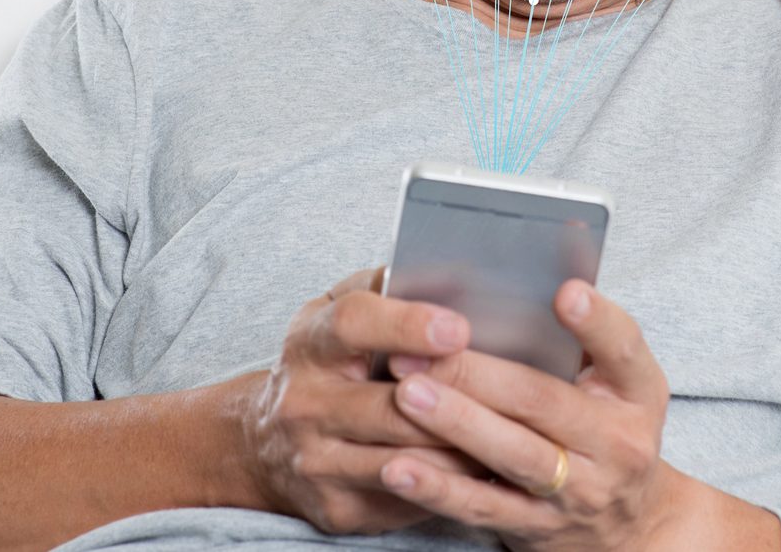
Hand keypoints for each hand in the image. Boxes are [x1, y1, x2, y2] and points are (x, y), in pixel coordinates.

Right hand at [241, 266, 485, 534]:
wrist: (268, 443)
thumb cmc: (325, 365)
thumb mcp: (338, 312)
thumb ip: (387, 288)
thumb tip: (454, 272)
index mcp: (310, 344)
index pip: (352, 325)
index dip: (406, 325)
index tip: (458, 328)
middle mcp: (304, 405)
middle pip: (390, 407)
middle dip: (454, 401)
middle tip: (510, 395)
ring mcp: (317, 462)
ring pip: (408, 459)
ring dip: (463, 448)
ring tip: (512, 432)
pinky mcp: (338, 508)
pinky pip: (410, 498)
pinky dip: (451, 484)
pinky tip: (483, 468)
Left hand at [371, 279, 695, 550]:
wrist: (627, 525)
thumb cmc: (607, 426)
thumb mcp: (618, 381)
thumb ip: (585, 334)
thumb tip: (545, 258)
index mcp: (636, 393)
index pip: (625, 351)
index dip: (597, 323)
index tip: (564, 291)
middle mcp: (616, 444)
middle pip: (543, 402)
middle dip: (477, 374)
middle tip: (420, 348)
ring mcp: (578, 491)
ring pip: (512, 455)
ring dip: (454, 424)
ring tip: (405, 394)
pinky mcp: (538, 527)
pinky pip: (483, 506)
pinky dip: (438, 488)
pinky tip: (398, 467)